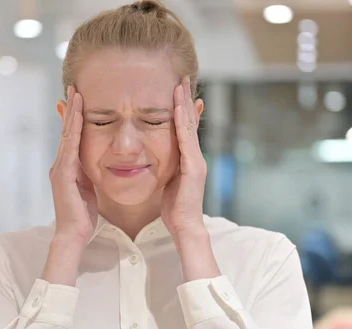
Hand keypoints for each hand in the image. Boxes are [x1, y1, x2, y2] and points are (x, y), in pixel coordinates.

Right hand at [49, 86, 97, 245]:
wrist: (73, 233)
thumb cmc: (83, 215)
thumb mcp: (89, 188)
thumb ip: (89, 174)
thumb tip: (97, 163)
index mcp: (68, 168)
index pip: (72, 137)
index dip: (74, 118)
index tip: (78, 100)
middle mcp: (60, 164)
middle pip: (66, 131)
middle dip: (70, 109)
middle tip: (73, 88)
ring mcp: (60, 168)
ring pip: (66, 134)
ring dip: (71, 113)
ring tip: (74, 94)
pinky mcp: (63, 173)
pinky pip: (70, 146)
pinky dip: (72, 129)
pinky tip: (76, 115)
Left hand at [161, 76, 206, 239]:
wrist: (185, 226)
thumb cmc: (174, 208)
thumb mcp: (168, 182)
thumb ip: (166, 168)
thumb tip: (155, 158)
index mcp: (187, 159)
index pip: (184, 128)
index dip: (182, 109)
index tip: (176, 90)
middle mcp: (194, 156)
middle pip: (190, 122)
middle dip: (185, 99)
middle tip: (182, 78)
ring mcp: (196, 160)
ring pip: (190, 126)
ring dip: (185, 104)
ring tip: (181, 85)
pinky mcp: (194, 166)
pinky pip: (187, 139)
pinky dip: (183, 121)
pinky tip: (179, 107)